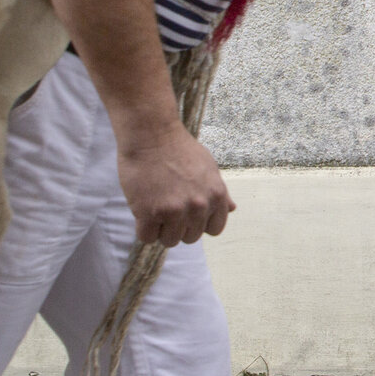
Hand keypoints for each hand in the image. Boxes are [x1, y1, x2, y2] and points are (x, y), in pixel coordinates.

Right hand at [118, 127, 235, 245]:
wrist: (151, 134)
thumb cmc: (179, 149)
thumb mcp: (209, 168)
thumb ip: (220, 193)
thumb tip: (232, 209)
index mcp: (216, 196)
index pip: (214, 230)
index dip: (199, 223)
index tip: (188, 212)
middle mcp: (199, 206)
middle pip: (190, 238)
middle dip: (178, 226)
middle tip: (167, 205)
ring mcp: (174, 211)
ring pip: (169, 241)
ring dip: (160, 228)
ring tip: (155, 206)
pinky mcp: (149, 213)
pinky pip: (147, 237)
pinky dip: (143, 228)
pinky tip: (142, 210)